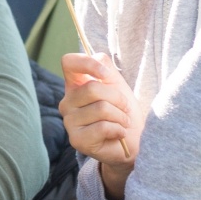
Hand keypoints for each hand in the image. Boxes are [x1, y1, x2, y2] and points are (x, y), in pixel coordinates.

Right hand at [58, 52, 139, 166]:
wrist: (133, 140)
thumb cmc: (123, 111)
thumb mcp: (117, 84)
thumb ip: (105, 67)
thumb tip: (97, 59)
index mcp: (75, 85)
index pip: (68, 62)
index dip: (88, 63)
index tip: (106, 75)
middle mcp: (67, 102)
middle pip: (92, 88)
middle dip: (117, 98)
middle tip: (124, 109)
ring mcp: (69, 122)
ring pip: (101, 108)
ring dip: (120, 116)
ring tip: (122, 123)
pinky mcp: (77, 140)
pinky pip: (102, 127)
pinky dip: (118, 130)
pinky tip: (118, 134)